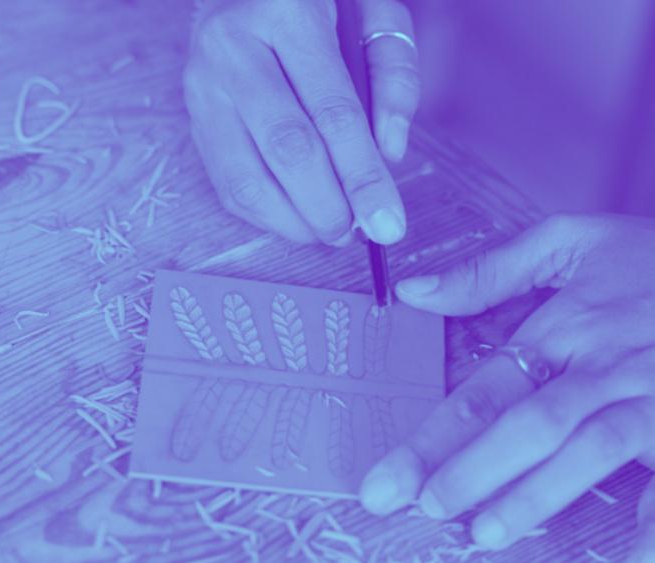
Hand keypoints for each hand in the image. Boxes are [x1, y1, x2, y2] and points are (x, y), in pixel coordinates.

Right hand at [184, 0, 418, 244]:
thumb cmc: (318, 3)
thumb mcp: (373, 14)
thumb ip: (394, 75)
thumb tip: (389, 154)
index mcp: (287, 11)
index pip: (332, 112)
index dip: (362, 178)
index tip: (388, 224)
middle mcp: (233, 48)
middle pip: (285, 149)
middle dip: (326, 207)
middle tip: (354, 234)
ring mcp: (203, 86)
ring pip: (245, 178)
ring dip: (293, 220)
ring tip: (328, 231)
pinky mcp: (193, 117)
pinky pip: (226, 183)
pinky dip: (264, 214)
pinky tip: (296, 216)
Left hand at [358, 213, 654, 558]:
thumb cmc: (651, 258)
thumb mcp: (570, 242)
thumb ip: (491, 270)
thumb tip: (413, 293)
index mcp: (564, 328)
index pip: (484, 391)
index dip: (433, 436)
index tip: (390, 478)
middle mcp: (602, 367)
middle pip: (527, 425)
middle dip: (472, 472)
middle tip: (424, 507)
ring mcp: (650, 397)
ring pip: (588, 451)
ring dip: (538, 496)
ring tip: (486, 532)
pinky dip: (653, 518)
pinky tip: (628, 556)